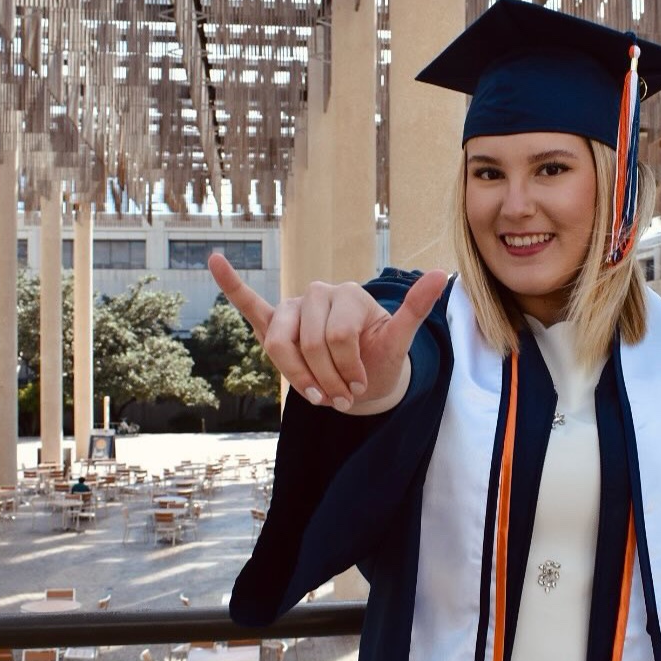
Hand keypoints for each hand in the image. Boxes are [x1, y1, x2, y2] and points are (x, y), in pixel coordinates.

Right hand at [207, 253, 449, 412]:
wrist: (362, 379)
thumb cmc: (379, 361)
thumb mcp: (398, 341)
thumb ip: (416, 309)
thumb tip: (445, 274)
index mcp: (348, 294)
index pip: (336, 338)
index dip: (346, 371)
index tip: (359, 390)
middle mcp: (319, 292)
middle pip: (309, 344)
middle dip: (326, 379)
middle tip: (341, 400)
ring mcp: (294, 307)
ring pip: (279, 345)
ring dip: (297, 377)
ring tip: (317, 396)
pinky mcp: (274, 322)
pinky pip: (250, 304)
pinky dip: (232, 284)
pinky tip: (215, 259)